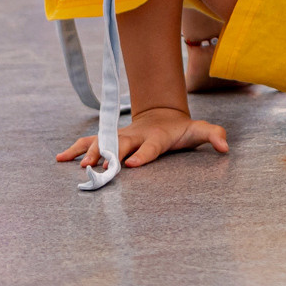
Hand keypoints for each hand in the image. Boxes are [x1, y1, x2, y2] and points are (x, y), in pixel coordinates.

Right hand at [56, 105, 228, 171]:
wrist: (161, 116)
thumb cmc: (180, 129)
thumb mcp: (199, 130)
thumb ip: (213, 135)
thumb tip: (225, 146)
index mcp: (155, 137)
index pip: (149, 147)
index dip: (142, 155)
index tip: (132, 165)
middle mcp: (134, 136)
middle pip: (119, 146)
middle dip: (108, 156)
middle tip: (98, 168)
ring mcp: (119, 137)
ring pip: (100, 143)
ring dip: (88, 153)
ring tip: (76, 164)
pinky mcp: (108, 139)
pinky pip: (89, 143)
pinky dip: (75, 149)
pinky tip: (60, 158)